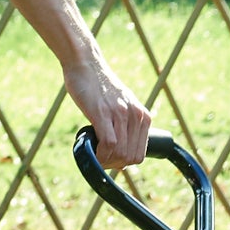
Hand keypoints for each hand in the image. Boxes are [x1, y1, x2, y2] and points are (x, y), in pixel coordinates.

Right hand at [64, 54, 150, 170]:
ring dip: (106, 160)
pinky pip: (109, 144)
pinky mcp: (103, 113)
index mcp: (144, 117)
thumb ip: (126, 127)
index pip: (140, 153)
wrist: (86, 65)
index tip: (111, 160)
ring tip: (95, 155)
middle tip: (100, 160)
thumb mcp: (122, 107)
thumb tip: (123, 157)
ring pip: (120, 152)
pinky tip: (92, 151)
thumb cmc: (99, 88)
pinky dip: (100, 154)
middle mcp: (136, 116)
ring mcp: (121, 114)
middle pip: (131, 156)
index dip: (125, 162)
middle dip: (115, 164)